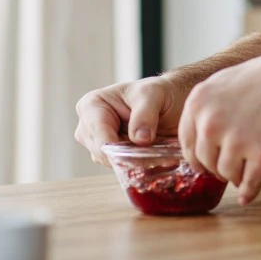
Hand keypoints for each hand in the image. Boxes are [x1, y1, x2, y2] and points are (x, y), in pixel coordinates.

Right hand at [74, 75, 188, 165]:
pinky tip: (154, 156)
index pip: (99, 136)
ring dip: (136, 162)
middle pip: (102, 153)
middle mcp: (88, 126)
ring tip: (158, 152)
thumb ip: (145, 114)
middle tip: (156, 154)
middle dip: (129, 156)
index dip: (119, 149)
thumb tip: (139, 139)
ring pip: (112, 163)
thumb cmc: (158, 92)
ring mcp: (98, 143)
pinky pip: (121, 168)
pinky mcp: (110, 156)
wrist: (172, 101)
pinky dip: (138, 165)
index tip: (143, 151)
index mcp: (91, 105)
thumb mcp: (154, 95)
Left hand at [178, 48, 260, 205]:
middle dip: (218, 166)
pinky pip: (248, 184)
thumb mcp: (225, 83)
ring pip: (226, 175)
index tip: (211, 159)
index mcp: (198, 103)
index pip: (188, 143)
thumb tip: (199, 138)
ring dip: (237, 175)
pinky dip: (248, 190)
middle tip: (235, 162)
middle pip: (205, 162)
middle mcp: (211, 123)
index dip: (200, 155)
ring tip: (251, 163)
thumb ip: (207, 109)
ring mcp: (236, 140)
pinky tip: (249, 191)